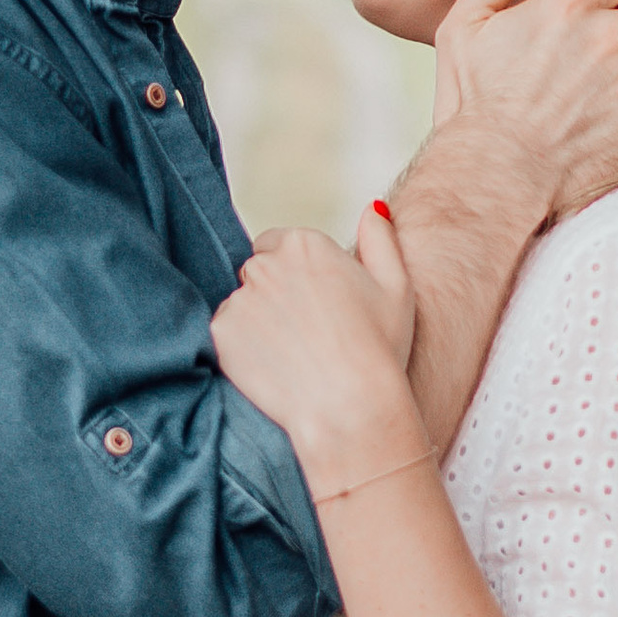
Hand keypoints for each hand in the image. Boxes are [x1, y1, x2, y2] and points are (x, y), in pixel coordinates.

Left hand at [212, 226, 427, 501]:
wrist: (350, 408)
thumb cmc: (379, 351)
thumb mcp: (396, 287)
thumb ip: (380, 239)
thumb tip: (371, 208)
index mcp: (305, 244)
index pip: (276, 245)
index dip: (293, 276)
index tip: (311, 307)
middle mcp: (266, 263)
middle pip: (256, 272)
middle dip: (272, 296)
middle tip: (303, 335)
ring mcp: (240, 298)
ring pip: (240, 305)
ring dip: (255, 323)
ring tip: (289, 356)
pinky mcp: (221, 332)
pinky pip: (225, 334)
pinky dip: (240, 349)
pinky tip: (271, 369)